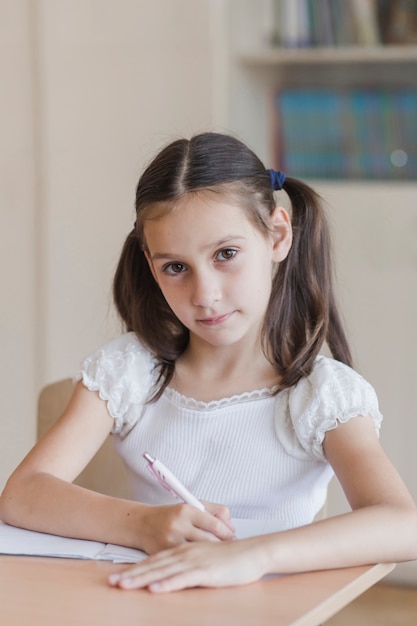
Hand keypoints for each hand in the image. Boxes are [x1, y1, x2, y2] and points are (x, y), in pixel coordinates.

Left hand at [108, 537, 269, 591]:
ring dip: (143, 579)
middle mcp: (186, 553)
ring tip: (125, 585)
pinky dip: (167, 583)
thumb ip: (189, 563)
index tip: (118, 575)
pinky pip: (183, 578)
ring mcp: (195, 561)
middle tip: (112, 582)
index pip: (156, 560)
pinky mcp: (206, 571)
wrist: (253, 552)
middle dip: (132, 574)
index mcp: (185, 549)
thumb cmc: (231, 557)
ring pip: (163, 571)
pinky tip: (155, 588)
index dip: (136, 568)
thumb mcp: (205, 557)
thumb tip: (173, 572)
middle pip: (154, 565)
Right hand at [137, 502, 234, 553]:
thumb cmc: (171, 515)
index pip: (215, 524)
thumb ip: (215, 512)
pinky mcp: (165, 555)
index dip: (227, 533)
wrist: (142, 524)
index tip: (232, 537)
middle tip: (227, 549)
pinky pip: (187, 562)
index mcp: (187, 510)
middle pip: (210, 541)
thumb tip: (231, 527)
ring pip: (200, 554)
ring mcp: (171, 541)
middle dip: (221, 546)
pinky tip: (202, 562)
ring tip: (216, 555)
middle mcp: (179, 525)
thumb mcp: (193, 505)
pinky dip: (197, 563)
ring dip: (210, 556)